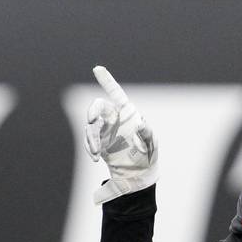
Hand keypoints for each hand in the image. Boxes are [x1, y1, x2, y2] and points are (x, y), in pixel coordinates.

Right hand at [84, 65, 158, 203]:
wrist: (138, 172)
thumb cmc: (148, 153)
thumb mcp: (152, 143)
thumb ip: (147, 133)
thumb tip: (140, 124)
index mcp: (127, 113)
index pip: (116, 93)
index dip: (107, 81)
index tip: (97, 69)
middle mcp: (114, 118)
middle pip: (98, 107)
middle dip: (92, 111)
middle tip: (90, 120)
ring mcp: (104, 130)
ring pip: (91, 127)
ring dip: (91, 138)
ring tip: (96, 152)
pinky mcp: (98, 143)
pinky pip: (89, 141)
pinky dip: (89, 147)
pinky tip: (95, 157)